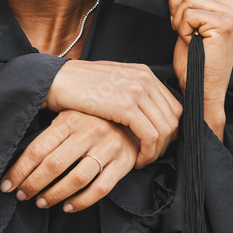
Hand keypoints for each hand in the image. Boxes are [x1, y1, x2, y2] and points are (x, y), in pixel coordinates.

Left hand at [0, 110, 141, 212]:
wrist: (133, 117)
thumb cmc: (92, 119)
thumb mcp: (69, 114)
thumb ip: (49, 129)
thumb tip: (17, 145)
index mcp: (70, 119)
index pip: (38, 149)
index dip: (20, 170)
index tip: (7, 185)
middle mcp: (89, 132)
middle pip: (54, 164)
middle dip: (33, 184)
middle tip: (22, 195)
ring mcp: (107, 147)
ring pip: (77, 178)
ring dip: (55, 195)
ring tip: (41, 202)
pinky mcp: (122, 163)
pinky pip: (100, 188)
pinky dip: (82, 202)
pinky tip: (68, 207)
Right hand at [45, 61, 181, 166]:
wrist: (58, 81)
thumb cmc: (80, 86)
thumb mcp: (113, 82)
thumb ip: (133, 92)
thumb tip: (147, 114)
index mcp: (143, 72)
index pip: (173, 106)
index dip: (169, 130)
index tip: (157, 144)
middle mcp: (144, 78)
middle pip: (173, 118)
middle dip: (166, 143)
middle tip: (151, 156)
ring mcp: (136, 90)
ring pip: (165, 128)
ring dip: (157, 150)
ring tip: (143, 160)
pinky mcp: (125, 105)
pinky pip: (150, 135)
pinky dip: (148, 152)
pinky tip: (137, 159)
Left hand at [167, 0, 232, 139]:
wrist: (202, 89)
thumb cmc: (195, 60)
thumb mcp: (193, 24)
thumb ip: (193, 2)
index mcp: (231, 7)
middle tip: (177, 23)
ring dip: (178, 17)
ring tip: (186, 35)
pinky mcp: (224, 24)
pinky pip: (189, 12)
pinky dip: (182, 26)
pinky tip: (190, 40)